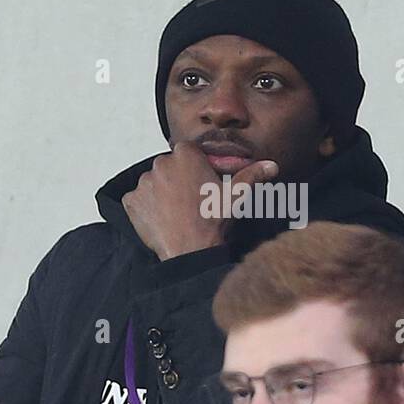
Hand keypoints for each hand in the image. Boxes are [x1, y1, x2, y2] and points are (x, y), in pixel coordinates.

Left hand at [123, 141, 277, 260]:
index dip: (196, 168)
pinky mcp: (131, 201)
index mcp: (185, 155)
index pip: (188, 153)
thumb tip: (271, 166)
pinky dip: (147, 207)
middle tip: (191, 201)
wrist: (191, 251)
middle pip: (170, 166)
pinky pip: (138, 199)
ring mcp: (143, 182)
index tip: (202, 184)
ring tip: (177, 212)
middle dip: (178, 180)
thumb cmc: (212, 221)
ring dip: (162, 193)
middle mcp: (160, 163)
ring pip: (154, 182)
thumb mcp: (235, 195)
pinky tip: (162, 218)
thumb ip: (252, 175)